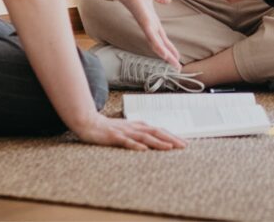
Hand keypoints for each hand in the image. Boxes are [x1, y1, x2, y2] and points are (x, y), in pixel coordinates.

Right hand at [72, 113, 186, 150]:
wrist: (89, 123)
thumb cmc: (108, 129)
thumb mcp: (127, 130)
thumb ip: (139, 134)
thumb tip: (154, 140)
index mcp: (138, 125)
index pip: (159, 130)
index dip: (172, 135)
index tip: (184, 143)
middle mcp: (134, 127)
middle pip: (156, 131)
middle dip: (171, 138)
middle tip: (184, 146)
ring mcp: (124, 131)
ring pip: (144, 136)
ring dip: (158, 142)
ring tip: (169, 147)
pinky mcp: (114, 136)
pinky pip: (126, 141)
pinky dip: (136, 145)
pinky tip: (143, 150)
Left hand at [113, 0, 181, 68]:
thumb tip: (168, 0)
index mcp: (152, 20)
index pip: (163, 36)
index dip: (169, 46)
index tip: (176, 55)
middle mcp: (150, 26)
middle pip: (162, 43)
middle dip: (170, 55)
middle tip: (178, 67)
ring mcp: (147, 26)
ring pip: (158, 44)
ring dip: (167, 55)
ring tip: (175, 65)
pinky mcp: (145, 24)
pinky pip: (153, 38)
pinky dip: (159, 47)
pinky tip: (165, 55)